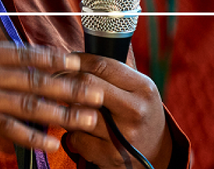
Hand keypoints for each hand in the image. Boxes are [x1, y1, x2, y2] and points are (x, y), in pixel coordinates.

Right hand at [0, 0, 104, 152]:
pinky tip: (54, 144)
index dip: (49, 55)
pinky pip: (8, 133)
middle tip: (98, 93)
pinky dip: (32, 140)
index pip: (20, 54)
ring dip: (61, 114)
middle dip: (69, 87)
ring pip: (28, 109)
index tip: (75, 57)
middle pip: (34, 83)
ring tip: (89, 120)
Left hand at [62, 54, 171, 168]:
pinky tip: (80, 131)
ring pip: (77, 112)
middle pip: (87, 85)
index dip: (77, 60)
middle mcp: (135, 110)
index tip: (65, 60)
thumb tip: (75, 57)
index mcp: (142, 88)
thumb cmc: (138, 112)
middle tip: (56, 81)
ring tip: (70, 107)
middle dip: (66, 80)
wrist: (158, 154)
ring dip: (68, 109)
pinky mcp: (111, 156)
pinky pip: (76, 138)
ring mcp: (123, 135)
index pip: (101, 65)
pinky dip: (72, 134)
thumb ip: (113, 73)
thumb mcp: (138, 88)